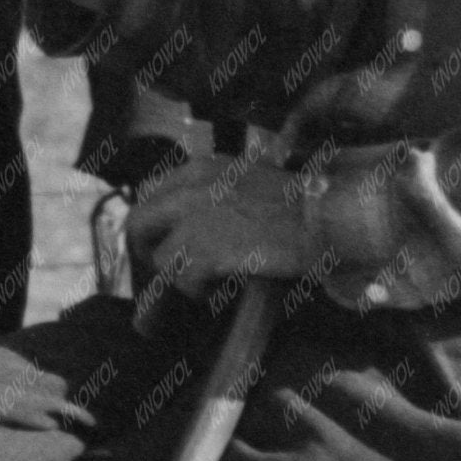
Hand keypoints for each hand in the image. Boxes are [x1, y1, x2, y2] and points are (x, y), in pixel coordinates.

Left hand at [125, 157, 316, 290]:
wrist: (321, 219)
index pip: (148, 192)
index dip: (152, 221)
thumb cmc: (295, 201)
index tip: (161, 238)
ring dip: (180, 275)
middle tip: (164, 268)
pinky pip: (183, 281)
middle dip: (146, 249)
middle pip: (138, 224)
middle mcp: (187, 191)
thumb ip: (211, 189)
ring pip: (161, 259)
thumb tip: (188, 218)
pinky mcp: (204, 253)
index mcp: (197, 169)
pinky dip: (199, 290)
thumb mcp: (244, 176)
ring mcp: (193, 222)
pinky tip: (219, 289)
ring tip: (206, 281)